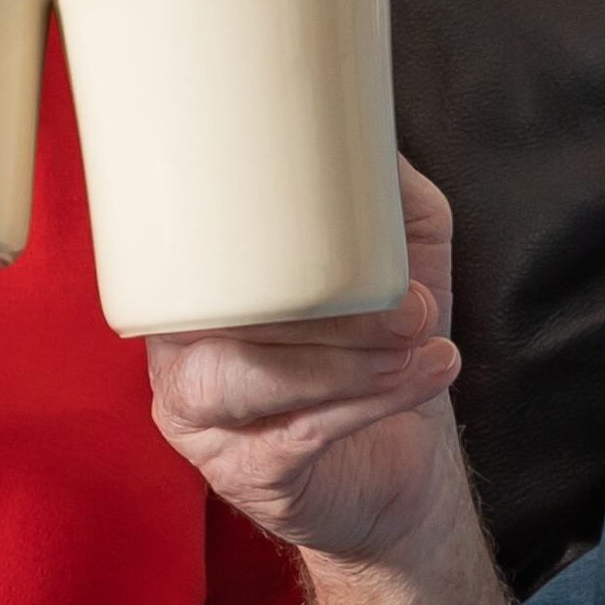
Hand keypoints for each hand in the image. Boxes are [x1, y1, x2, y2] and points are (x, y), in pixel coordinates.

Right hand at [145, 161, 472, 567]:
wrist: (400, 468)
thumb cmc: (381, 351)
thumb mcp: (394, 257)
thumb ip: (379, 194)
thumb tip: (371, 130)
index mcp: (196, 288)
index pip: (183, 251)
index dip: (239, 232)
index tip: (320, 229)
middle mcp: (179, 351)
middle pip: (224, 317)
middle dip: (327, 309)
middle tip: (412, 305)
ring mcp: (201, 420)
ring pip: (246, 379)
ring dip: (347, 362)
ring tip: (422, 343)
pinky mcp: (243, 475)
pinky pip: (293, 434)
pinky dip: (369, 402)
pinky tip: (426, 376)